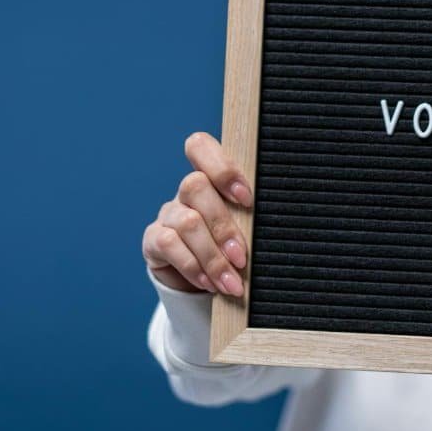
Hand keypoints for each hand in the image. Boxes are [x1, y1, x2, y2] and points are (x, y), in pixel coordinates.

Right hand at [141, 132, 253, 294]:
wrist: (203, 279)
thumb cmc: (233, 246)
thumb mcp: (245, 228)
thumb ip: (250, 217)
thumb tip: (278, 224)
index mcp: (211, 178)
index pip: (201, 146)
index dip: (222, 167)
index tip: (247, 198)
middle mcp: (186, 191)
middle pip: (195, 186)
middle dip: (223, 226)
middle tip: (242, 258)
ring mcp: (168, 213)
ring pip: (187, 222)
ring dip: (213, 257)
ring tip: (232, 283)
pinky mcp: (153, 239)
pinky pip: (170, 245)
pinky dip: (194, 267)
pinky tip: (210, 283)